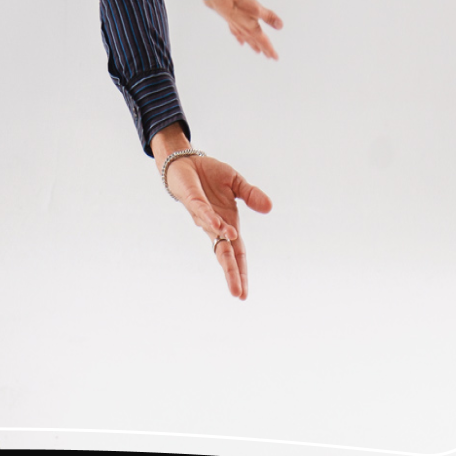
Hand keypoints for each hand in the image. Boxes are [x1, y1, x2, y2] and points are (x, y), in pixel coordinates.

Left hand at [161, 153, 272, 299]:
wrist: (185, 162)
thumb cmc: (209, 176)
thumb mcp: (236, 184)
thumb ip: (251, 195)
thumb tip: (269, 208)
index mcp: (228, 223)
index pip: (236, 252)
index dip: (240, 271)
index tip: (243, 293)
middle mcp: (215, 224)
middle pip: (225, 253)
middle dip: (231, 273)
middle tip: (237, 294)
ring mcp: (203, 214)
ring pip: (214, 235)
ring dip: (225, 247)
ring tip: (231, 265)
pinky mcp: (193, 200)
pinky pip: (203, 211)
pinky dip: (211, 219)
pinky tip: (219, 227)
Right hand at [203, 0, 282, 59]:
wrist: (221, 1)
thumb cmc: (238, 4)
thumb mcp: (258, 9)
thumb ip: (269, 17)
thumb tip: (280, 26)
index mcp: (253, 30)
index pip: (264, 43)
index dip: (271, 50)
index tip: (275, 58)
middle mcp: (245, 32)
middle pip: (257, 43)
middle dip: (264, 50)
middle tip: (269, 56)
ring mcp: (237, 29)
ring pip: (247, 41)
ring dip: (253, 46)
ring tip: (257, 51)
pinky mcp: (231, 24)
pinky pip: (238, 36)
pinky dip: (241, 40)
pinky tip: (240, 42)